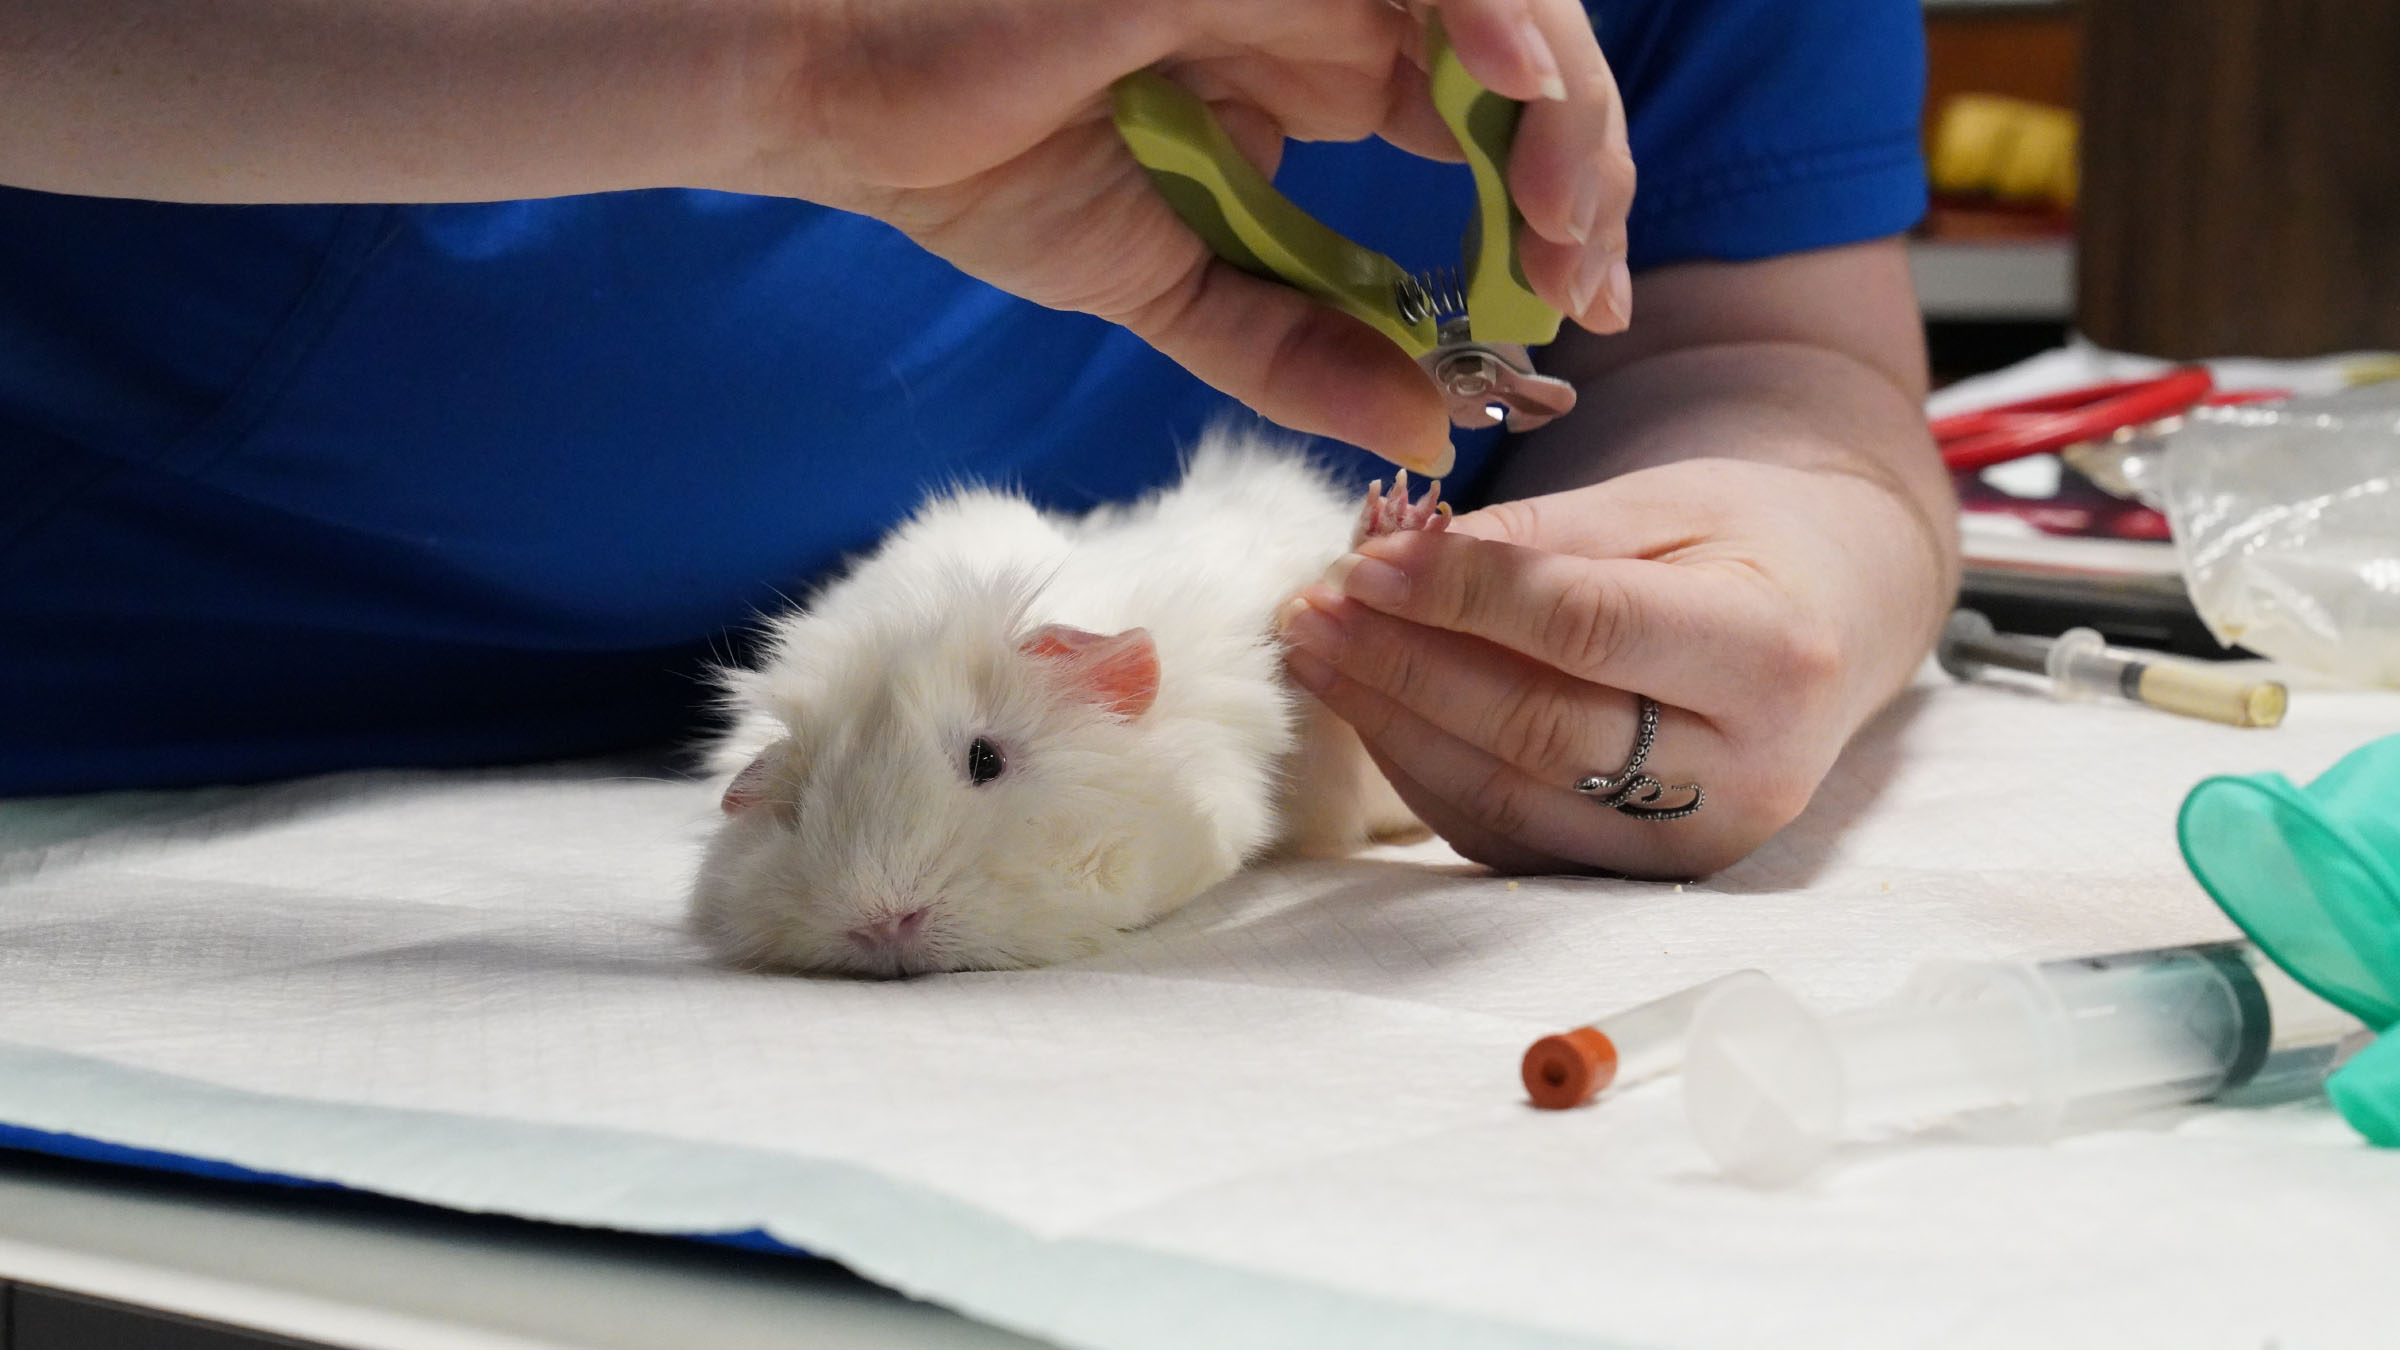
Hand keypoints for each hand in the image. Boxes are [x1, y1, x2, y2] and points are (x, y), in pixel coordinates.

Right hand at [759, 0, 1635, 472]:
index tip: (1568, 318)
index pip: (1485, 129)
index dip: (1551, 217)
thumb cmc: (978, 166)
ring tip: (1560, 227)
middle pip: (1524, 71)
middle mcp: (1330, 10)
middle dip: (1582, 180)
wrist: (842, 94)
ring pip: (1500, 8)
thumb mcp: (1172, 295)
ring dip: (1562, 113)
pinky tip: (1522, 97)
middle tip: (1581, 288)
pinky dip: (1494, 17)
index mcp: (1314, 76)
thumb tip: (1427, 432)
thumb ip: (1299, 353)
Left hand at [1276, 456, 1950, 875]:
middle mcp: (1745, 773)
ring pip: (1504, 796)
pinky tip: (1368, 705)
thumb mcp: (1665, 503)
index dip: (1460, 597)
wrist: (1834, 622)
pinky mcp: (1636, 876)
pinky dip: (1420, 768)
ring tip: (1315, 651)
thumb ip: (1536, 538)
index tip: (1363, 561)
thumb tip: (1393, 560)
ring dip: (1390, 721)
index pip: (1584, 630)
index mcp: (1773, 656)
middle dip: (1404, 665)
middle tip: (1311, 607)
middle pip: (1535, 729)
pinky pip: (1499, 832)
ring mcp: (1692, 845)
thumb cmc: (1748, 543)